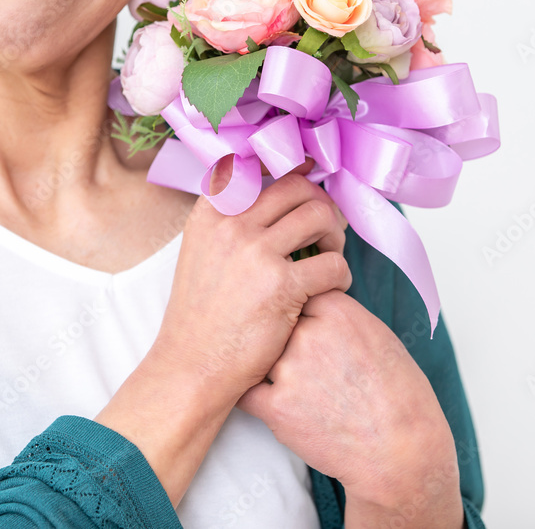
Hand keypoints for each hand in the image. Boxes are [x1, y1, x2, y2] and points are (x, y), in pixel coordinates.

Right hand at [96, 157, 351, 505]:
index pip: (260, 168)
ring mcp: (256, 252)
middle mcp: (232, 224)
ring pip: (321, 216)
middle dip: (322, 204)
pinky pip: (334, 264)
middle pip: (298, 187)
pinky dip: (341, 276)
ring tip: (330, 256)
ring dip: (336, 235)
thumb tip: (280, 194)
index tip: (310, 177)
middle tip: (328, 229)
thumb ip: (233, 221)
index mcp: (212, 212)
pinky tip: (331, 290)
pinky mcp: (281, 285)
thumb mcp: (203, 252)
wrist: (192, 366)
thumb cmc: (203, 316)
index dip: (294, 171)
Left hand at [237, 290, 464, 527]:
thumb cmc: (401, 397)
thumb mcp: (381, 337)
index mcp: (339, 312)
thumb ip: (343, 318)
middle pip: (279, 325)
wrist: (401, 450)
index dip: (302, 313)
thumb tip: (318, 310)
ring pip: (261, 357)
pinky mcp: (276, 408)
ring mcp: (290, 370)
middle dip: (287, 343)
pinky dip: (256, 397)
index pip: (300, 294)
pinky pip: (248, 393)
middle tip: (306, 364)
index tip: (309, 328)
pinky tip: (273, 403)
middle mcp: (311, 335)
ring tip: (299, 390)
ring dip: (272, 370)